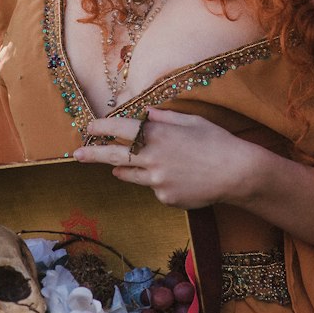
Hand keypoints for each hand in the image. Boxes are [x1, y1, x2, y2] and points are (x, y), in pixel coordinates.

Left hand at [74, 109, 251, 209]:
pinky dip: (160, 181)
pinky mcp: (165, 198)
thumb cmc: (216, 141)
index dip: (101, 127)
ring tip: (126, 166)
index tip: (89, 127)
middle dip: (93, 154)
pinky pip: (154, 188)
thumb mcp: (190, 121)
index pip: (119, 129)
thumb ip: (163, 118)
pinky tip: (181, 177)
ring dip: (125, 169)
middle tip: (77, 154)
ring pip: (131, 175)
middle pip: (113, 156)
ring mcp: (156, 181)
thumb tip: (145, 114)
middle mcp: (152, 157)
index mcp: (157, 134)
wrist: (237, 173)